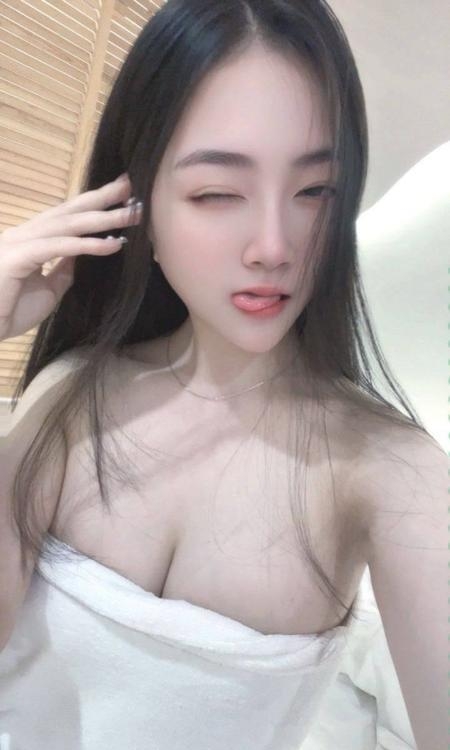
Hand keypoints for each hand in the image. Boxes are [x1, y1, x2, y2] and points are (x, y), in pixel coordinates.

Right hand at [0, 174, 141, 340]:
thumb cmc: (9, 312)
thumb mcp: (48, 289)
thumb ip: (63, 269)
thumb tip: (81, 255)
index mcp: (29, 240)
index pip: (66, 217)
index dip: (92, 204)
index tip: (120, 196)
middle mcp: (24, 235)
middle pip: (68, 212)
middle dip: (100, 198)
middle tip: (130, 186)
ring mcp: (20, 243)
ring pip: (67, 225)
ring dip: (102, 218)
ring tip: (131, 213)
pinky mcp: (19, 256)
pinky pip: (60, 247)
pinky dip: (88, 245)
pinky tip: (113, 244)